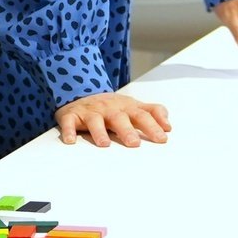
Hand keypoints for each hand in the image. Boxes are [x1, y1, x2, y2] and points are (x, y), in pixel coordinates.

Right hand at [55, 91, 170, 146]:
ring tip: (104, 144)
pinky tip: (71, 141)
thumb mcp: (133, 106)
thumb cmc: (112, 107)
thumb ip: (152, 113)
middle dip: (127, 130)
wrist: (80, 92)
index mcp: (126, 107)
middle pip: (119, 118)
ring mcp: (90, 112)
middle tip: (135, 144)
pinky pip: (69, 123)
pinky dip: (69, 131)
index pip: (143, 115)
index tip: (163, 138)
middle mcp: (109, 109)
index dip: (153, 126)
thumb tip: (169, 126)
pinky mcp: (72, 115)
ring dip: (99, 132)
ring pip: (95, 121)